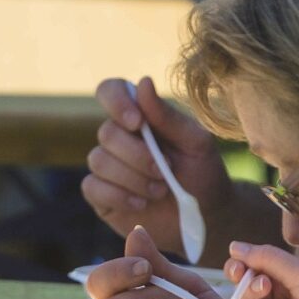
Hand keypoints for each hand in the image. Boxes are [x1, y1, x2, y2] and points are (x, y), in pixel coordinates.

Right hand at [82, 77, 232, 259]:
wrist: (205, 217)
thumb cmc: (203, 172)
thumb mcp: (195, 142)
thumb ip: (168, 115)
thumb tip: (143, 82)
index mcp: (140, 116)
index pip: (111, 91)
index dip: (116, 102)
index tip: (138, 122)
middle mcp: (119, 137)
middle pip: (107, 133)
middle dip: (137, 155)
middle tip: (165, 170)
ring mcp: (107, 166)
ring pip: (99, 161)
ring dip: (133, 178)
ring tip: (160, 190)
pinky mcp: (101, 195)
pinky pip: (92, 187)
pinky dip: (119, 196)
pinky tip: (142, 204)